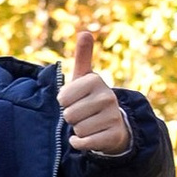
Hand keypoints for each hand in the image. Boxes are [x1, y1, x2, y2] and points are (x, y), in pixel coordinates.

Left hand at [57, 25, 131, 157]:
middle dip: (72, 118)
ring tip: (89, 124)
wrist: (114, 124)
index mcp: (95, 80)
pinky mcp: (114, 135)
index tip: (75, 100)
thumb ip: (83, 57)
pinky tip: (88, 138)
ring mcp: (113, 116)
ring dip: (78, 130)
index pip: (62, 98)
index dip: (64, 102)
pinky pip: (85, 142)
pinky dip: (81, 143)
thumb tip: (85, 32)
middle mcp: (107, 97)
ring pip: (78, 129)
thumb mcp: (85, 78)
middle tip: (83, 114)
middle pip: (69, 115)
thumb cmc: (91, 99)